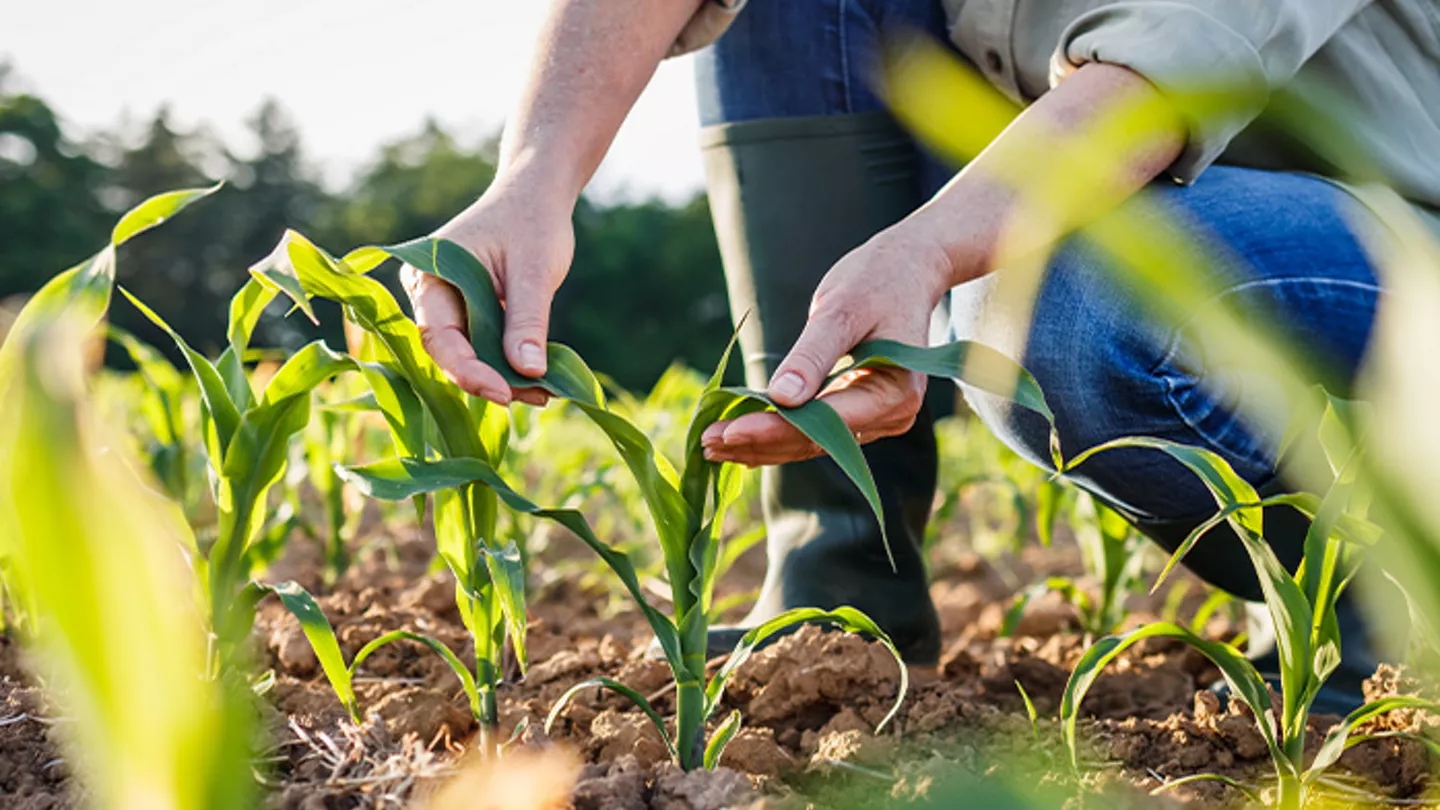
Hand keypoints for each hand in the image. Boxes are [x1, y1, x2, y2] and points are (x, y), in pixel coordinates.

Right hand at [401, 174, 573, 405]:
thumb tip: (529, 372)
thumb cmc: (532, 222)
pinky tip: (540, 380)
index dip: (468, 370)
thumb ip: (527, 320)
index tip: (504, 393)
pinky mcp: (469, 315)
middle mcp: (429, 293)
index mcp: (429, 274)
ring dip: (503, 377)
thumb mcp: (534, 270)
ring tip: (545, 393)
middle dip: (490, 379)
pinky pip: (483, 347)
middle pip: (450, 352)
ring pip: (468, 355)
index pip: (438, 335)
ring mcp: (448, 306)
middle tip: (535, 396)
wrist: (536, 195)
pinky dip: (509, 365)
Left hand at [701, 226, 953, 465]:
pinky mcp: (858, 413)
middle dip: (759, 442)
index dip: (774, 429)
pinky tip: (738, 439)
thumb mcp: (842, 310)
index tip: (729, 431)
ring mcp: (876, 418)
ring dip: (761, 445)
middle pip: (815, 441)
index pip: (825, 423)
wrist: (906, 270)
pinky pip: (814, 431)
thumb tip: (781, 398)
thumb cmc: (877, 280)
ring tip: (711, 446)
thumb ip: (812, 355)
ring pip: (811, 443)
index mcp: (894, 392)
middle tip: (706, 443)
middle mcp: (891, 416)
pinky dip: (776, 433)